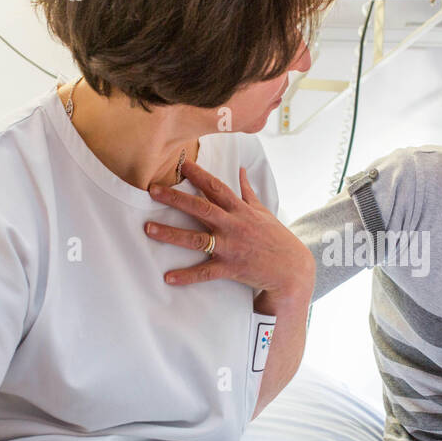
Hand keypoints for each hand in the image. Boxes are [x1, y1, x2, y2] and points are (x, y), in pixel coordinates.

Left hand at [143, 160, 314, 303]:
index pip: (217, 187)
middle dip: (176, 198)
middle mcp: (234, 226)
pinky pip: (206, 272)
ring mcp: (231, 247)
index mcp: (241, 210)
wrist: (292, 269)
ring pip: (197, 239)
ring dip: (171, 233)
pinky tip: (169, 277)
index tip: (181, 163)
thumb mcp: (263, 212)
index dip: (199, 174)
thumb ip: (248, 192)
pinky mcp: (231, 268)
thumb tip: (242, 170)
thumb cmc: (276, 239)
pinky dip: (187, 276)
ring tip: (149, 228)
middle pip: (201, 208)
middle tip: (152, 190)